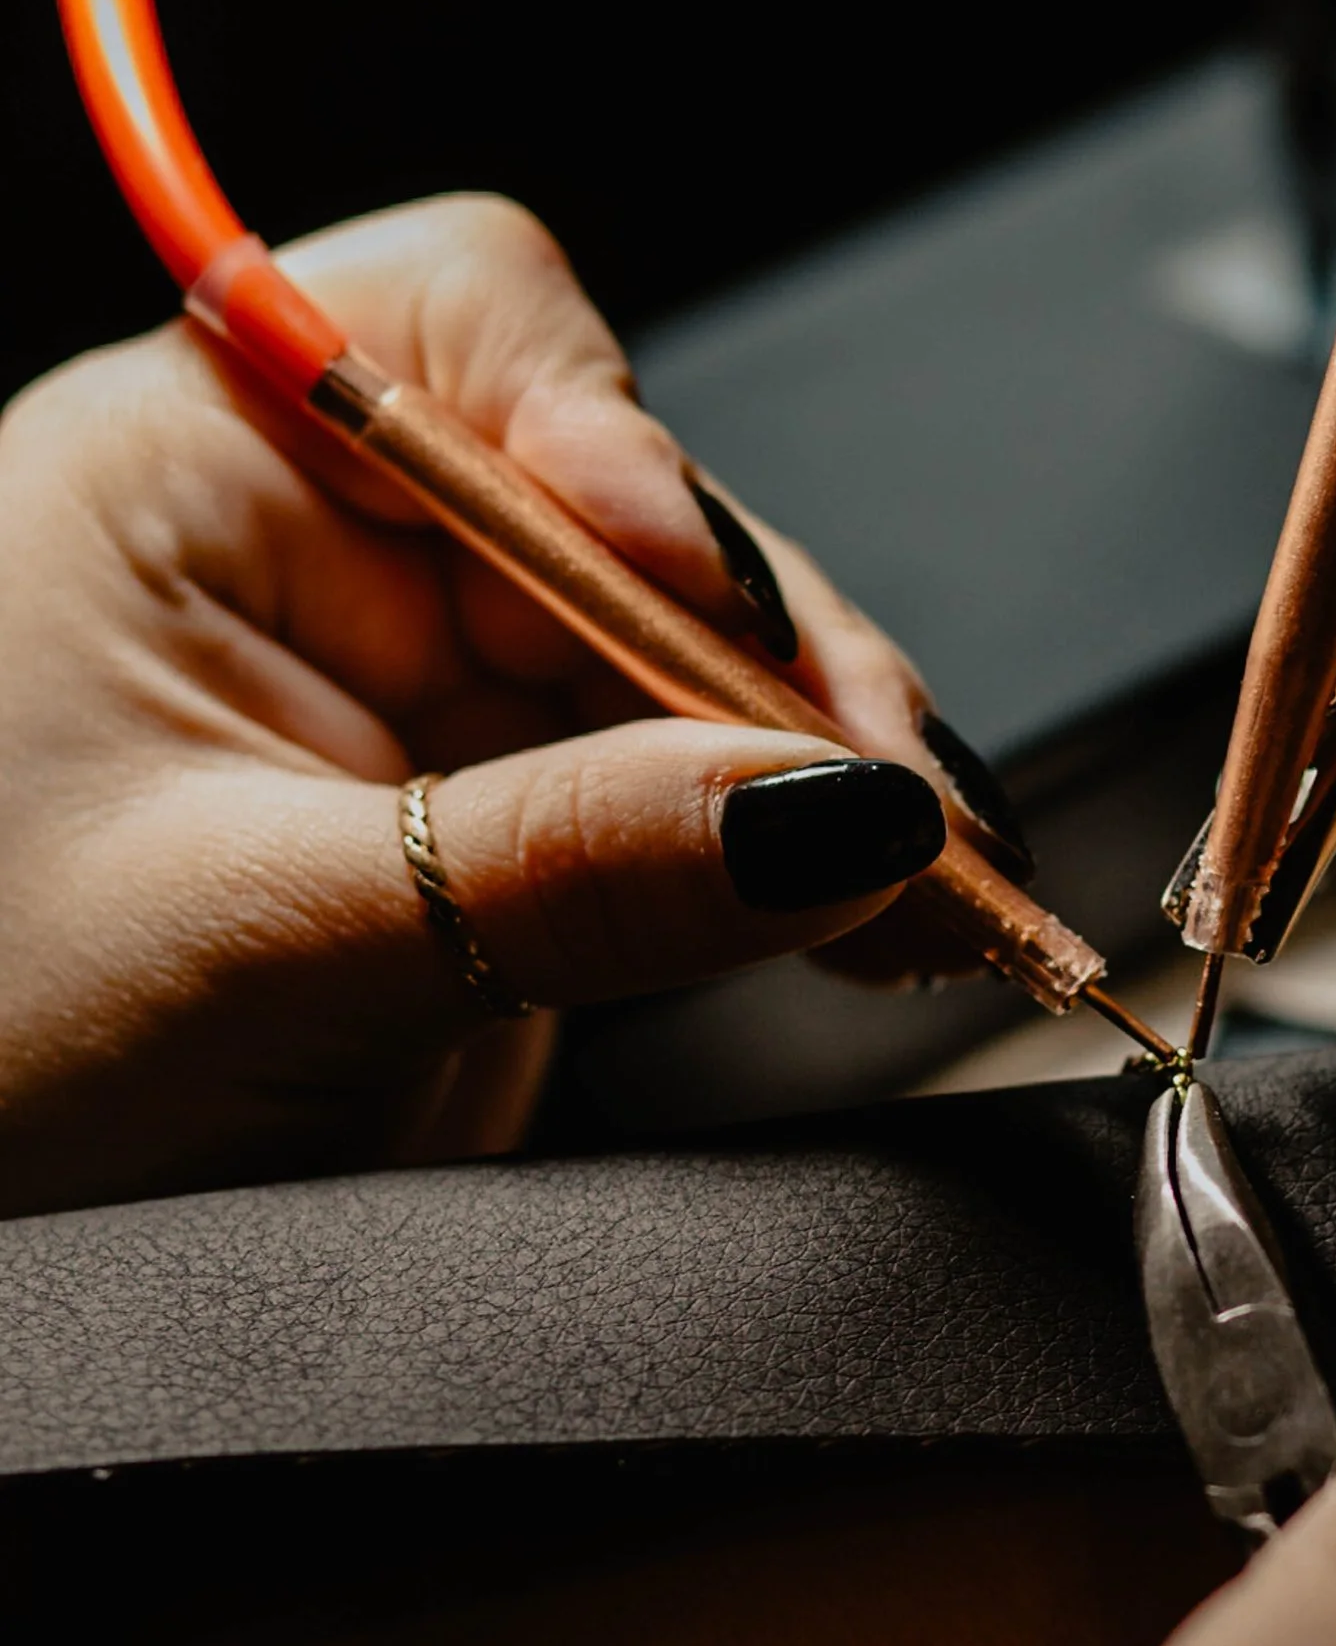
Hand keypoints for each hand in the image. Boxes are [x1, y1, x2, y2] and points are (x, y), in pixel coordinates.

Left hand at [0, 192, 1013, 1216]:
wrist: (17, 1304)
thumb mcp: (266, 948)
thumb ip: (562, 869)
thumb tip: (832, 808)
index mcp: (183, 485)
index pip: (459, 341)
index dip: (612, 439)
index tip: (702, 593)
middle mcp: (315, 566)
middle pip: (628, 515)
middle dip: (775, 661)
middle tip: (897, 808)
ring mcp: (420, 708)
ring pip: (690, 667)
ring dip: (824, 773)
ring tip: (934, 894)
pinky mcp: (502, 844)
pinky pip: (690, 804)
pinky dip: (801, 861)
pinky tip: (888, 921)